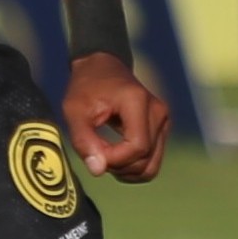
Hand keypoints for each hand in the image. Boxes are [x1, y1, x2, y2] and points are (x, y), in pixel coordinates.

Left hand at [63, 51, 168, 184]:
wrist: (101, 67)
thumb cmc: (85, 87)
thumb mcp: (74, 110)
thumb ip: (83, 140)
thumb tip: (98, 170)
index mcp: (137, 101)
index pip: (137, 146)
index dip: (115, 159)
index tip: (93, 153)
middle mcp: (158, 111)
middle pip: (145, 159)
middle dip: (118, 166)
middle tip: (95, 154)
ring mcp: (163, 121)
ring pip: (151, 166)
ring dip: (126, 171)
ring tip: (105, 156)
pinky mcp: (162, 129)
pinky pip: (152, 161)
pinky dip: (133, 167)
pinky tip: (115, 156)